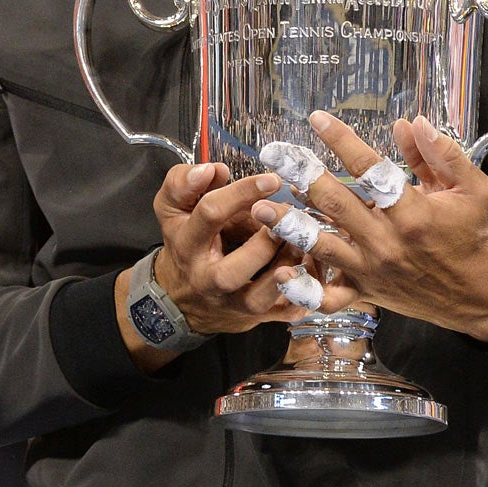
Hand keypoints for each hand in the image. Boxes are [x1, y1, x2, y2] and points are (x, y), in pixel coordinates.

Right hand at [115, 160, 304, 366]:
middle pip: (231, 271)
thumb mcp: (173, 208)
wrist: (181, 298)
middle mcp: (207, 278)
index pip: (210, 214)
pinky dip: (302, 292)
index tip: (273, 179)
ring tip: (302, 244)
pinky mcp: (254, 317)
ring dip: (285, 271)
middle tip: (290, 218)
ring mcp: (231, 302)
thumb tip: (213, 169)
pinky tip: (314, 270)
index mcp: (187, 244)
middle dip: (264, 245)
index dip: (242, 194)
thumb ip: (184, 182)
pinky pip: (282, 312)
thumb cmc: (186, 243)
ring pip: (258, 297)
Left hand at [251, 112, 487, 344]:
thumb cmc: (473, 233)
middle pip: (336, 203)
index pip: (371, 169)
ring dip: (289, 225)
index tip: (316, 118)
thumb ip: (441, 154)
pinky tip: (280, 272)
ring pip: (322, 245)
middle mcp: (387, 241)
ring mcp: (372, 268)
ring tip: (260, 206)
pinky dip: (303, 288)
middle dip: (302, 175)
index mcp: (414, 212)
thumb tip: (410, 122)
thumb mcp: (471, 188)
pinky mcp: (365, 291)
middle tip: (274, 153)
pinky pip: (328, 296)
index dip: (342, 141)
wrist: (478, 293)